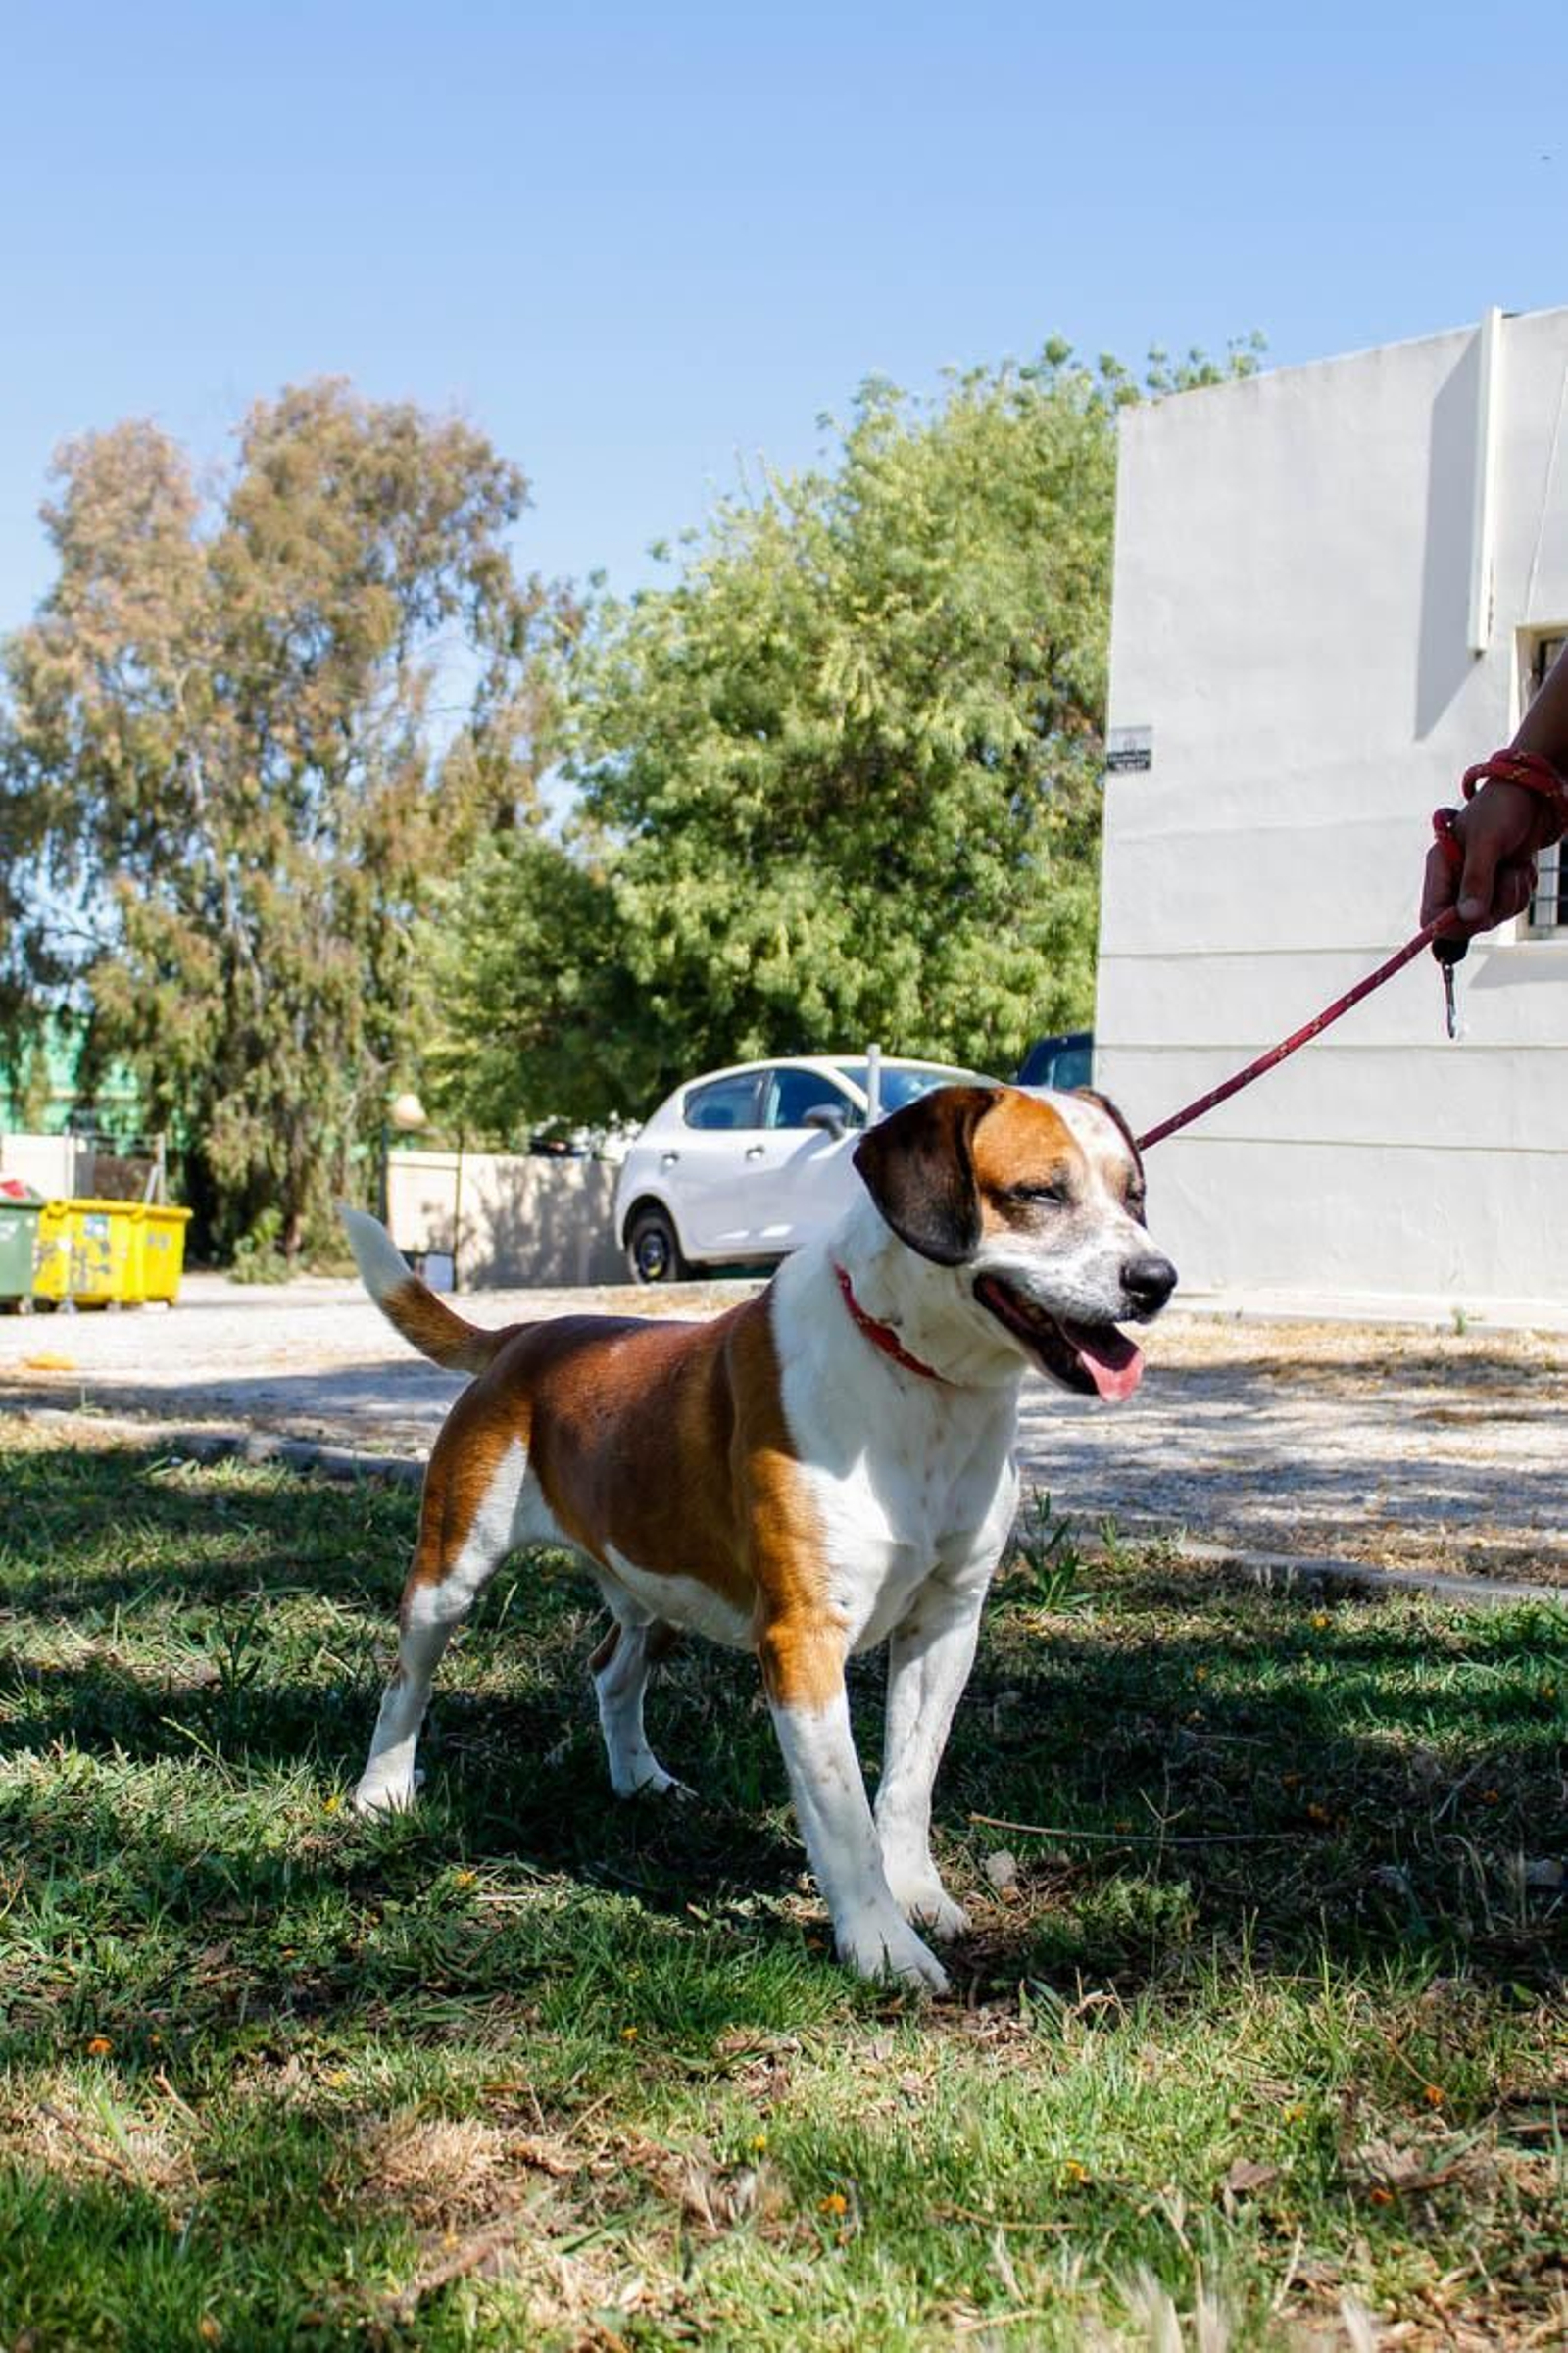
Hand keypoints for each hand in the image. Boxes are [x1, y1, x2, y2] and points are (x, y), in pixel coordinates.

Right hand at [1421, 781, 1552, 939]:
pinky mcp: (1501, 887)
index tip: (1476, 917)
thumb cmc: (1502, 809)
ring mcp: (1480, 887)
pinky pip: (1513, 907)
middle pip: (1465, 924)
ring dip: (1512, 895)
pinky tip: (1521, 867)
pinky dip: (1522, 890)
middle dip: (1491, 908)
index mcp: (1441, 869)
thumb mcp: (1487, 842)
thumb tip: (1469, 917)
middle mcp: (1456, 882)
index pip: (1431, 916)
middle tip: (1507, 879)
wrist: (1531, 796)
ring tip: (1515, 866)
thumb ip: (1476, 880)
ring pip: (1494, 917)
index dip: (1449, 926)